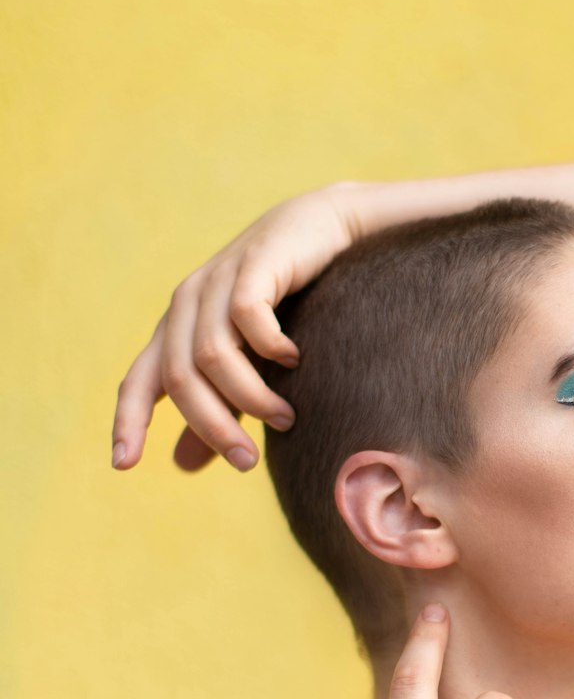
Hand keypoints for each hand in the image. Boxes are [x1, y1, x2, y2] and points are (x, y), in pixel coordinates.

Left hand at [111, 182, 370, 473]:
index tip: (123, 465)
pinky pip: (248, 316)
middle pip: (181, 380)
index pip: (139, 381)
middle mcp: (187, 305)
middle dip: (213, 428)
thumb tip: (184, 467)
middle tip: (247, 462)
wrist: (324, 231)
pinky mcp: (255, 263)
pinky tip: (295, 360)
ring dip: (250, 398)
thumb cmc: (285, 305)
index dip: (127, 421)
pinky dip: (269, 347)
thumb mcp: (247, 366)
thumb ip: (218, 412)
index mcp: (177, 332)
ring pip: (213, 355)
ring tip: (285, 419)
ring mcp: (218, 281)